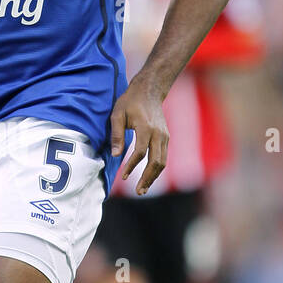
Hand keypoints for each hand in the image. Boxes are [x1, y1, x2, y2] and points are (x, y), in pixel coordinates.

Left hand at [110, 75, 168, 194]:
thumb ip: (116, 135)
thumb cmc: (130, 102)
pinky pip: (163, 157)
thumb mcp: (117, 114)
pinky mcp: (166, 138)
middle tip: (138, 191)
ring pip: (162, 162)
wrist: (149, 91)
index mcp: (146, 127)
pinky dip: (156, 169)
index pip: (141, 152)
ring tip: (142, 189)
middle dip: (147, 179)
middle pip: (156, 162)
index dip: (132, 166)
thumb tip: (116, 155)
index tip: (123, 177)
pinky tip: (147, 177)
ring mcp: (164, 136)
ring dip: (153, 177)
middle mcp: (158, 134)